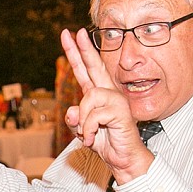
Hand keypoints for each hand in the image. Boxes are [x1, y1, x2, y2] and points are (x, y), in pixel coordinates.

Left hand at [60, 28, 153, 182]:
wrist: (123, 158)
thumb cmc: (106, 142)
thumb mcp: (83, 131)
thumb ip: (74, 121)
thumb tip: (70, 110)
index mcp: (97, 95)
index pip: (85, 71)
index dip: (77, 54)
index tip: (70, 36)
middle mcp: (107, 93)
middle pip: (94, 66)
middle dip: (82, 49)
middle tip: (73, 33)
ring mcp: (115, 100)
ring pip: (89, 97)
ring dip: (83, 120)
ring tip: (88, 134)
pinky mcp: (120, 110)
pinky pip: (94, 115)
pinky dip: (89, 129)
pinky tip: (94, 138)